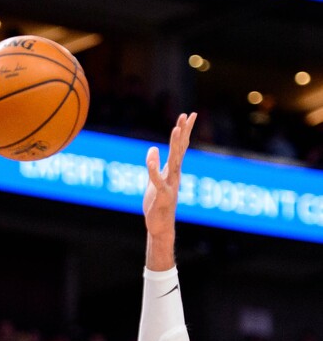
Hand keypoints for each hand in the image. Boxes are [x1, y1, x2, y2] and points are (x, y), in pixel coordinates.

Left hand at [143, 112, 195, 238]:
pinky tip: (151, 157)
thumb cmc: (157, 204)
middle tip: (187, 115)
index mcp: (172, 170)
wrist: (159, 226)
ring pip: (174, 162)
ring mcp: (170, 185)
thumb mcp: (153, 181)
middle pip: (180, 150)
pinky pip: (157, 180)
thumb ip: (154, 165)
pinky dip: (154, 169)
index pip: (180, 147)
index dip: (184, 131)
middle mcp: (174, 175)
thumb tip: (153, 148)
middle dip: (183, 132)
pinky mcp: (162, 195)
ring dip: (175, 145)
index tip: (189, 114)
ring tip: (176, 129)